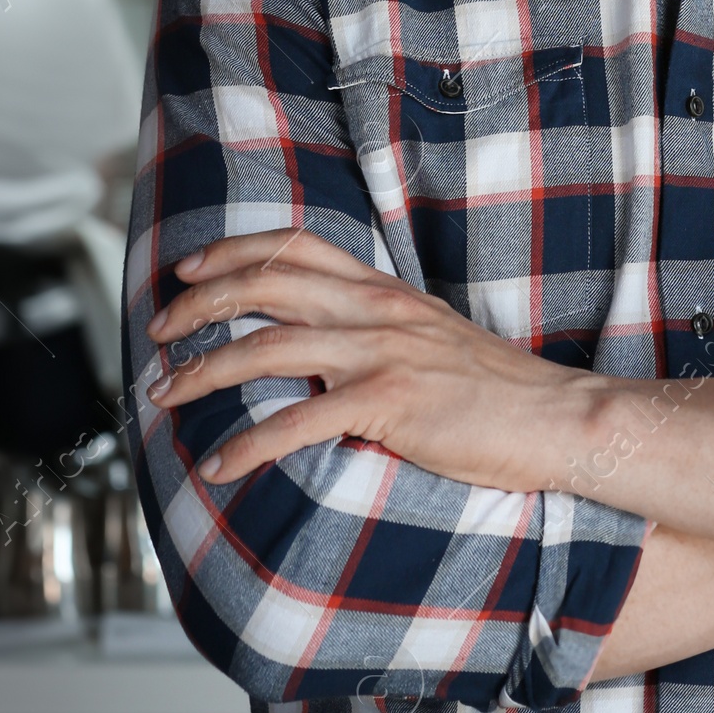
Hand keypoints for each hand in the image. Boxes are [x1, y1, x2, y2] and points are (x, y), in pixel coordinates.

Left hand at [144, 228, 595, 488]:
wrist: (557, 419)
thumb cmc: (497, 392)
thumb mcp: (431, 338)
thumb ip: (377, 330)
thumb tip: (320, 346)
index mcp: (384, 292)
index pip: (297, 247)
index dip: (234, 251)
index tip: (189, 270)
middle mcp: (377, 310)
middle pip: (266, 284)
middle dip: (198, 305)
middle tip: (157, 334)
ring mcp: (383, 353)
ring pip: (268, 346)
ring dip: (203, 371)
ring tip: (164, 397)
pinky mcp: (392, 404)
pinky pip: (300, 421)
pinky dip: (249, 444)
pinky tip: (219, 466)